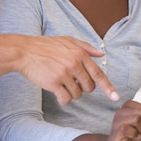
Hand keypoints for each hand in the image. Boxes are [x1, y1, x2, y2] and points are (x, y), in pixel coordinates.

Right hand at [3, 35, 119, 104]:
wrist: (25, 51)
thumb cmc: (45, 46)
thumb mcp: (67, 40)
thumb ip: (86, 47)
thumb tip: (101, 54)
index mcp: (80, 54)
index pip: (99, 74)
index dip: (108, 87)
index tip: (115, 97)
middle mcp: (75, 64)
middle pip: (89, 87)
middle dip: (83, 88)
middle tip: (72, 82)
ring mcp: (65, 74)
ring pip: (77, 94)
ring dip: (71, 93)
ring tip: (61, 83)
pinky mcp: (54, 83)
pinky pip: (66, 99)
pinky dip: (63, 99)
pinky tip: (57, 93)